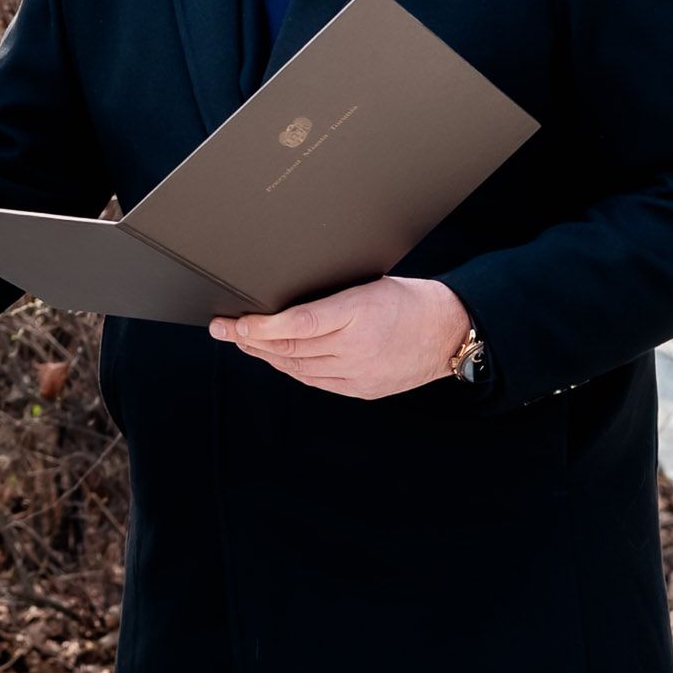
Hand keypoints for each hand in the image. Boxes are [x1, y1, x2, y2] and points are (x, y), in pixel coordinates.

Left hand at [209, 276, 471, 399]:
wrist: (449, 331)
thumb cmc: (408, 299)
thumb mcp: (367, 282)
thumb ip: (327, 295)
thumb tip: (282, 300)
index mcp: (358, 312)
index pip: (296, 324)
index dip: (259, 326)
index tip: (234, 322)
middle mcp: (356, 347)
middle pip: (289, 348)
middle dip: (249, 339)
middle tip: (222, 330)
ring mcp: (358, 373)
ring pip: (297, 367)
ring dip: (265, 355)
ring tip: (242, 342)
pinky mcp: (362, 389)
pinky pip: (315, 381)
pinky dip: (290, 368)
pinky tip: (274, 358)